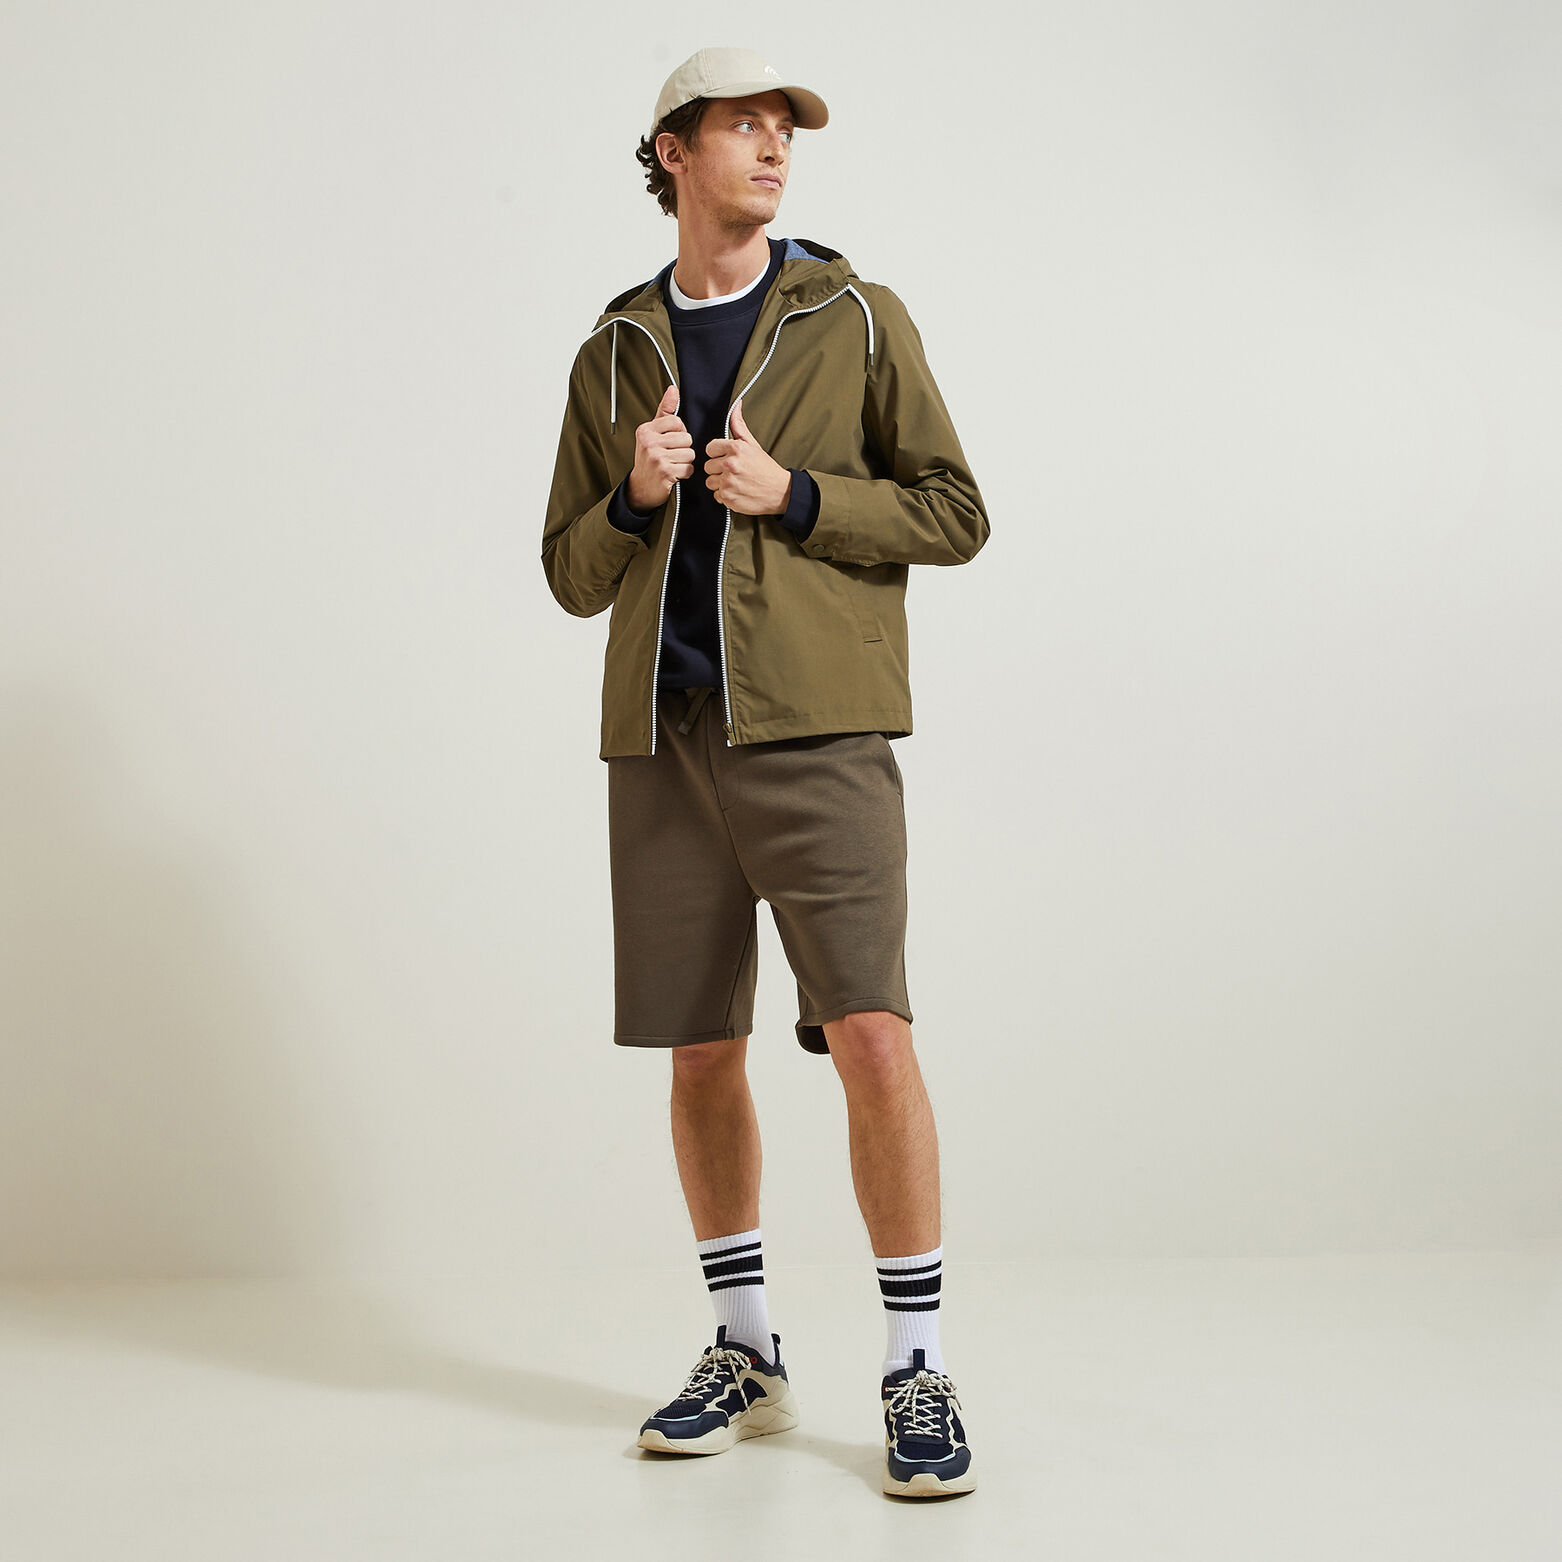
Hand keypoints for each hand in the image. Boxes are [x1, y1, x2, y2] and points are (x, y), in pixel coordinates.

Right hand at [627, 383, 694, 510]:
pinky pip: (688, 468)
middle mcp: (649, 442)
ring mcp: (656, 457)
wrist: (641, 486)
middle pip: (686, 438)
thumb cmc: (649, 458)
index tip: (669, 442)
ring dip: (685, 461)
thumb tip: (673, 389)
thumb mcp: (653, 432)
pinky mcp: (665, 472)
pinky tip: (675, 473)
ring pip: (690, 453)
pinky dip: (685, 473)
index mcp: (646, 430)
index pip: (677, 422)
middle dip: (683, 448)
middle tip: (670, 455)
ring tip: (673, 464)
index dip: (679, 433)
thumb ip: (665, 410)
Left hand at [704, 397, 790, 515]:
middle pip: (708, 466)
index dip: (717, 454)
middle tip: (734, 472)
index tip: (727, 458)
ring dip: (720, 484)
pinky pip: (716, 496)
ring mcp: (728, 482)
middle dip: (718, 470)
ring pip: (710, 482)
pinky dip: (725, 496)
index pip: (710, 449)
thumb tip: (736, 404)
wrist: (780, 492)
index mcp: (735, 448)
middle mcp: (730, 464)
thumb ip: (739, 425)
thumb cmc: (765, 468)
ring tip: (735, 482)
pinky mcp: (728, 498)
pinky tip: (737, 492)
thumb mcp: (753, 444)